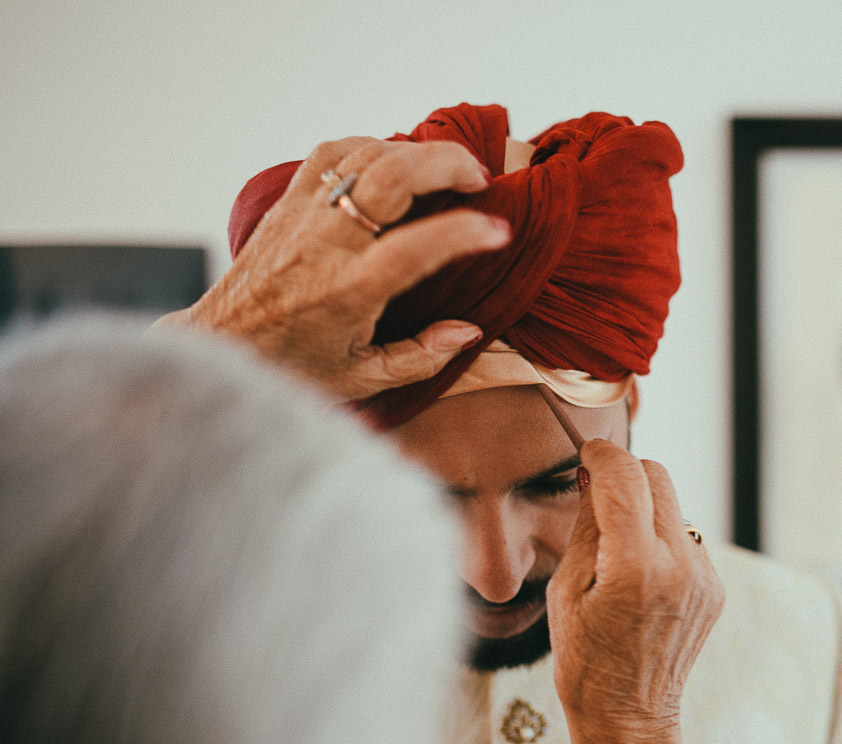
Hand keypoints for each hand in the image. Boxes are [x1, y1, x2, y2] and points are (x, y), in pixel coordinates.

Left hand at [176, 137, 510, 399]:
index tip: (498, 230)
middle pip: (390, 177)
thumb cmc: (294, 367)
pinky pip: (332, 153)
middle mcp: (323, 245)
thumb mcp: (362, 378)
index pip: (412, 250)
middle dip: (446, 163)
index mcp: (346, 292)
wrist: (222, 344)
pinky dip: (373, 147)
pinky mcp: (288, 201)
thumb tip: (469, 331)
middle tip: (481, 177)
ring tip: (448, 170)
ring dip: (416, 153)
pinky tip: (396, 162)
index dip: (461, 233)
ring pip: (365, 155)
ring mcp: (303, 216)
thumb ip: (421, 357)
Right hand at [547, 439, 725, 743]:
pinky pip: (685, 539)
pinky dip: (660, 541)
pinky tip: (640, 578)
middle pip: (658, 477)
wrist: (629, 716)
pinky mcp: (714, 588)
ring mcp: (703, 577)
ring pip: (673, 506)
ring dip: (644, 510)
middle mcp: (679, 566)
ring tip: (617, 552)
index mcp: (635, 568)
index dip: (601, 456)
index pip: (625, 477)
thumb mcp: (565, 590)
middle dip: (625, 476)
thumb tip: (593, 478)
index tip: (587, 456)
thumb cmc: (585, 660)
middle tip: (598, 495)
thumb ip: (585, 526)